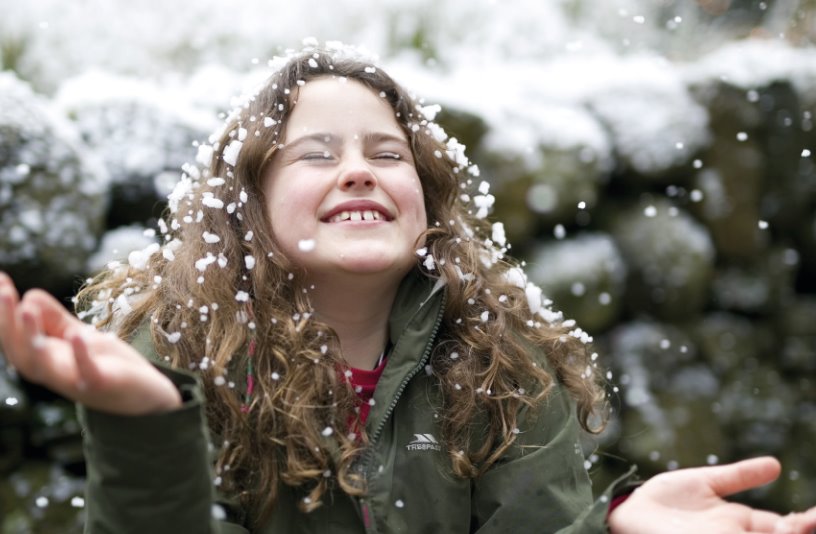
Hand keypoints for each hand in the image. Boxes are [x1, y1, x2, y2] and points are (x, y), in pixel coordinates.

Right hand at [0, 272, 181, 414]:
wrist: (145, 396)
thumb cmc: (108, 364)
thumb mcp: (80, 336)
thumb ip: (56, 321)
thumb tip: (30, 296)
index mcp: (45, 359)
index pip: (15, 337)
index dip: (4, 313)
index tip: (1, 279)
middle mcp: (53, 372)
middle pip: (20, 351)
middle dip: (8, 323)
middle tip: (4, 292)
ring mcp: (75, 381)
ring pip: (44, 366)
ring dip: (32, 338)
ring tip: (26, 310)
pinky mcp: (101, 385)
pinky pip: (86, 373)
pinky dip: (80, 355)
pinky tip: (75, 335)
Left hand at [608, 456, 815, 533]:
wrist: (628, 513)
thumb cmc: (664, 502)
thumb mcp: (705, 483)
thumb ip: (738, 476)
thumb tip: (775, 465)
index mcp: (739, 523)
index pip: (783, 527)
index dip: (803, 522)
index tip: (814, 515)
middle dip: (801, 530)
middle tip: (810, 521)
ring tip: (797, 526)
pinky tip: (775, 529)